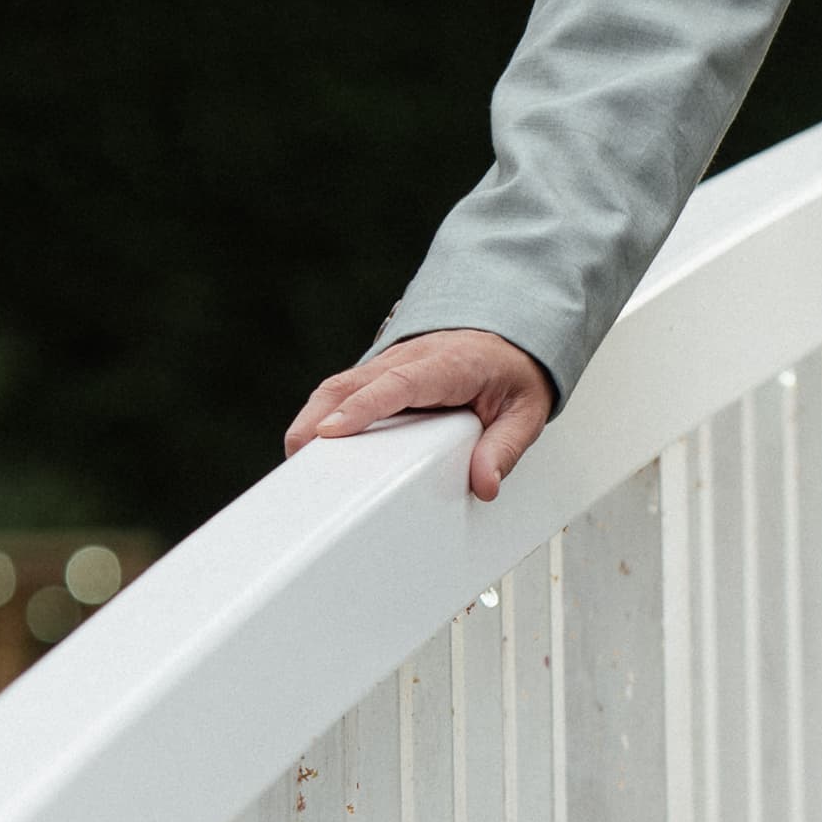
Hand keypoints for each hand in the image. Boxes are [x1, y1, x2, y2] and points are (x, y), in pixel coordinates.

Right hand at [286, 328, 555, 501]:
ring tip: (295, 460)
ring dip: (311, 418)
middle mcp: (410, 359)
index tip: (332, 432)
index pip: (396, 384)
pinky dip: (321, 414)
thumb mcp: (526, 412)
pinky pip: (343, 391)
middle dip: (317, 418)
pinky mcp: (378, 375)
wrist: (510, 338)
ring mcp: (389, 364)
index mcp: (447, 365)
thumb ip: (505, 448)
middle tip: (297, 458)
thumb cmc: (513, 373)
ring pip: (338, 385)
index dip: (361, 408)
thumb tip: (485, 483)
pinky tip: (311, 447)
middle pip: (351, 383)